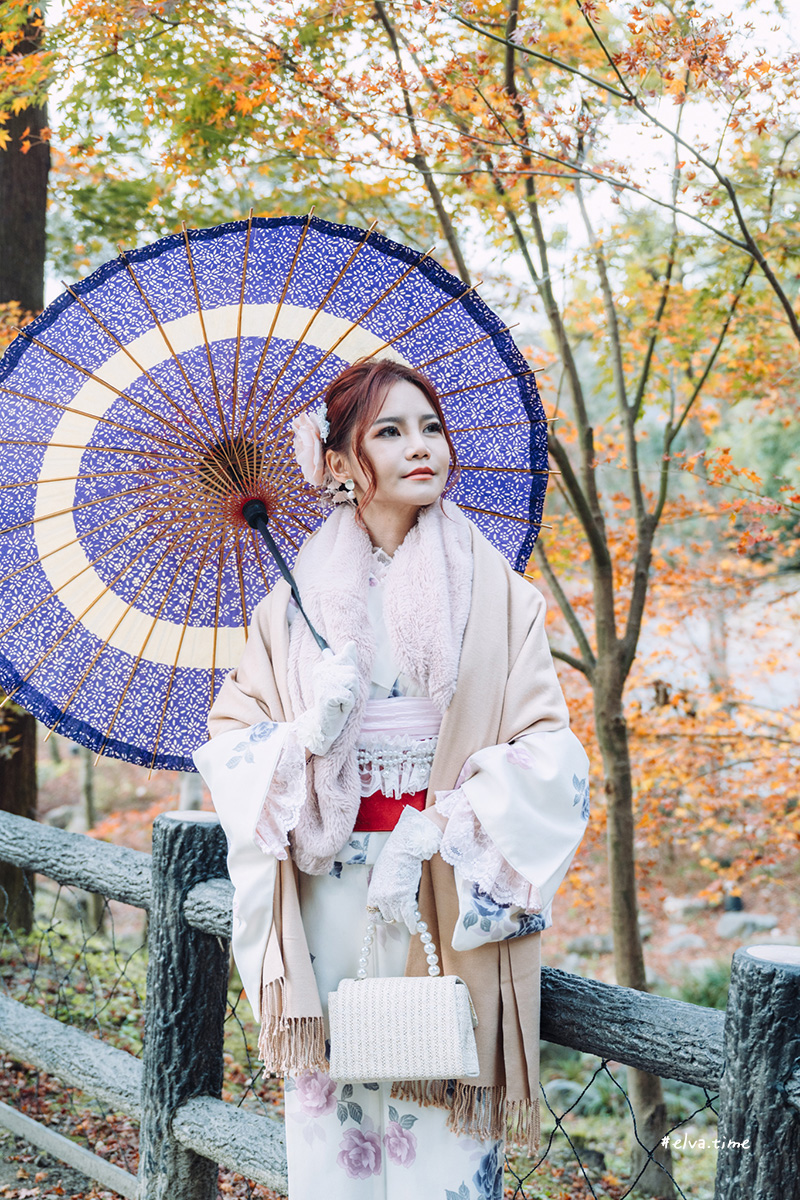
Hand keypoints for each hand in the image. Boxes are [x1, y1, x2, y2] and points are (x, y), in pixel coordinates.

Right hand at [294, 641, 359, 755]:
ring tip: (341, 701)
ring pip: (353, 682)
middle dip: (352, 687)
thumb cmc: (336, 701)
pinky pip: (350, 696)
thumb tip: (351, 643)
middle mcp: (320, 671)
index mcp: (323, 666)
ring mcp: (323, 683)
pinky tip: (339, 708)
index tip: (340, 686)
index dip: (350, 677)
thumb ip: (346, 660)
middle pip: (352, 671)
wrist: (325, 723)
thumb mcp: (342, 678)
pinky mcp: (328, 696)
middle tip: (341, 696)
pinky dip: (348, 704)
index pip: (348, 661)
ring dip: (351, 695)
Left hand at [366, 807, 442, 932]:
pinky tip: (416, 926)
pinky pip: (409, 918)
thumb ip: (380, 888)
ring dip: (405, 915)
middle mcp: (381, 898)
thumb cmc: (393, 857)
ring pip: (400, 918)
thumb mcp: (380, 874)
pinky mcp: (406, 898)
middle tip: (402, 908)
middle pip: (389, 917)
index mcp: (372, 892)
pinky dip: (413, 924)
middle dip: (395, 914)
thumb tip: (383, 900)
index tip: (387, 917)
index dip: (381, 918)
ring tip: (410, 909)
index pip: (372, 916)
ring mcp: (393, 899)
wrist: (404, 848)